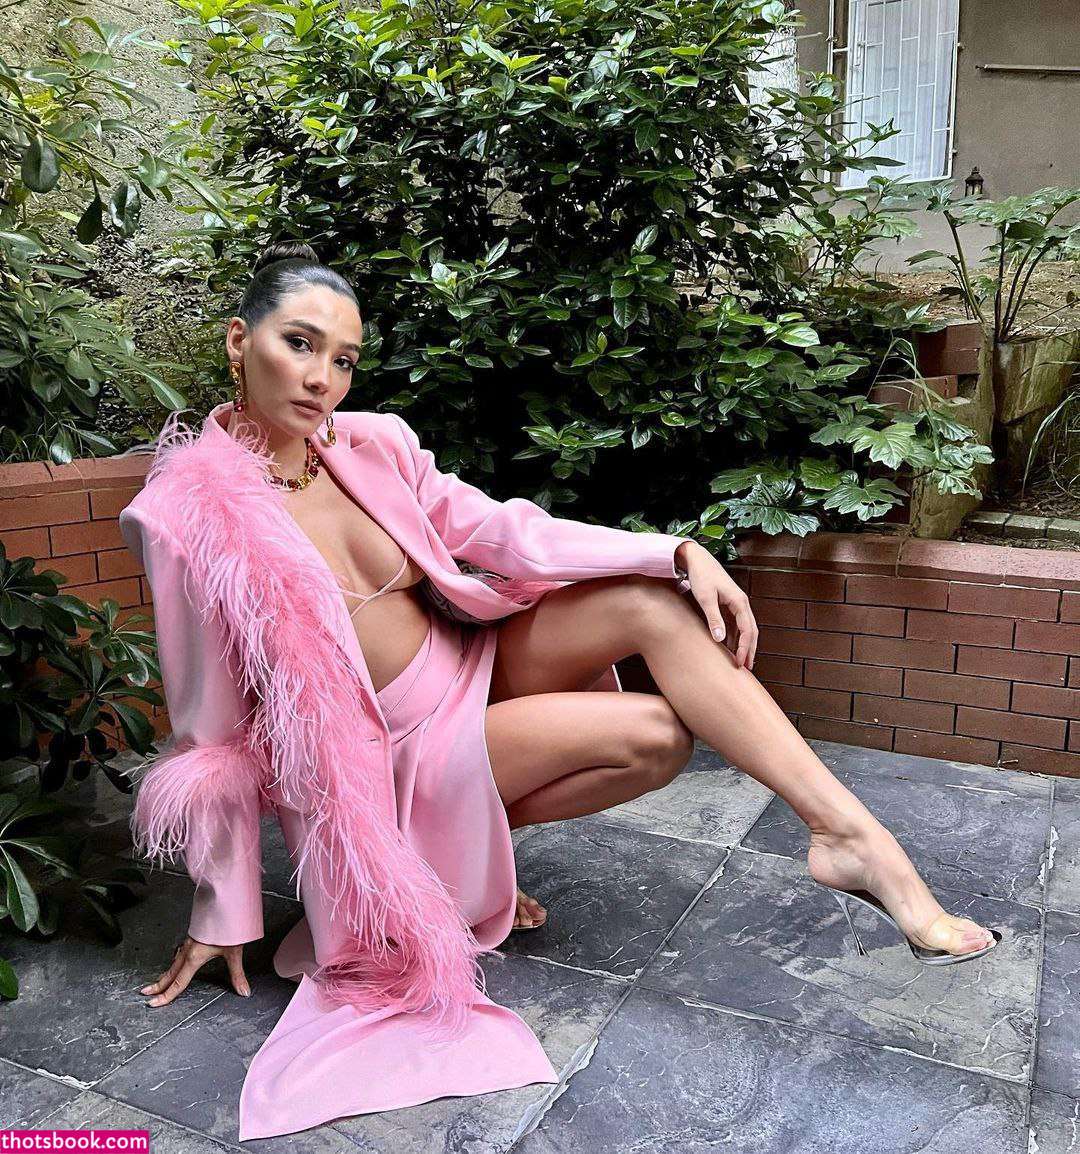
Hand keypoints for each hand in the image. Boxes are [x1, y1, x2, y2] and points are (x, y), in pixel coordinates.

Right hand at [140, 935, 250, 1006]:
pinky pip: (179, 953)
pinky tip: (176, 961)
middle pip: (170, 973)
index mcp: (195, 957)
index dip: (166, 996)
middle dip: (158, 985)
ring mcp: (189, 942)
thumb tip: (243, 991)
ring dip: (165, 974)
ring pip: (173, 962)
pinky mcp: (193, 936)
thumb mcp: (234, 952)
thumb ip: (237, 974)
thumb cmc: (229, 924)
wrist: (225, 902)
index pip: (178, 982)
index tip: (154, 1003)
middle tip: (146, 994)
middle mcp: (188, 950)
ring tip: (158, 982)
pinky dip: (173, 961)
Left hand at [675, 542, 758, 670]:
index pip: (748, 630)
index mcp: (739, 602)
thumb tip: (720, 640)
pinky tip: (729, 647)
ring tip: (740, 661)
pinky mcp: (728, 604)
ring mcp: (735, 604)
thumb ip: (714, 619)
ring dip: (743, 644)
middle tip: (747, 667)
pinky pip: (735, 624)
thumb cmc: (701, 576)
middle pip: (751, 631)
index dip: (745, 648)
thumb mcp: (706, 599)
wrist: (696, 559)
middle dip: (750, 650)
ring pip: (744, 628)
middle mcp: (741, 603)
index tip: (740, 663)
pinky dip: (734, 636)